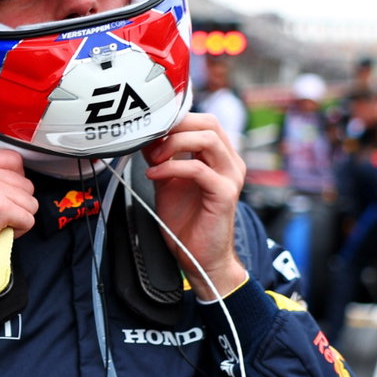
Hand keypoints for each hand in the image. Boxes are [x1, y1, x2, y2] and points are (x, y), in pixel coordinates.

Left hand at [141, 113, 246, 299]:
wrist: (199, 256)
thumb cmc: (186, 220)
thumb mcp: (168, 180)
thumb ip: (161, 157)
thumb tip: (145, 136)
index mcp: (220, 156)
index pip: (203, 121)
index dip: (175, 120)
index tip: (150, 130)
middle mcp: (230, 162)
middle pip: (209, 123)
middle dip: (175, 127)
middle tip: (151, 141)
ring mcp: (230, 177)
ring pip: (208, 139)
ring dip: (174, 143)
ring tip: (153, 159)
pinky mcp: (225, 194)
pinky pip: (198, 169)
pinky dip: (172, 167)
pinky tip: (155, 175)